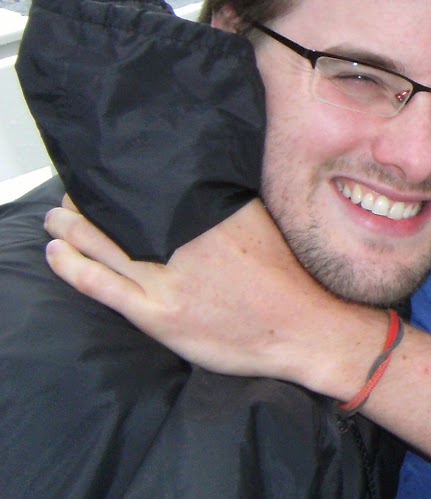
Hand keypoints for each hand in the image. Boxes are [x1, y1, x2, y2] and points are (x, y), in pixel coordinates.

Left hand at [43, 197, 381, 394]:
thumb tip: (205, 188)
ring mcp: (169, 279)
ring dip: (71, 226)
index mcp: (214, 215)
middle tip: (73, 189)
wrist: (306, 329)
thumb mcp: (266, 227)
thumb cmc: (290, 282)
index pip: (157, 188)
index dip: (128, 179)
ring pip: (104, 245)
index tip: (112, 169)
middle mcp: (187, 241)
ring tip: (56, 215)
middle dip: (90, 199)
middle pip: (123, 212)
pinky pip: (102, 284)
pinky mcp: (159, 313)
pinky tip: (56, 253)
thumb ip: (232, 207)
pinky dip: (72, 266)